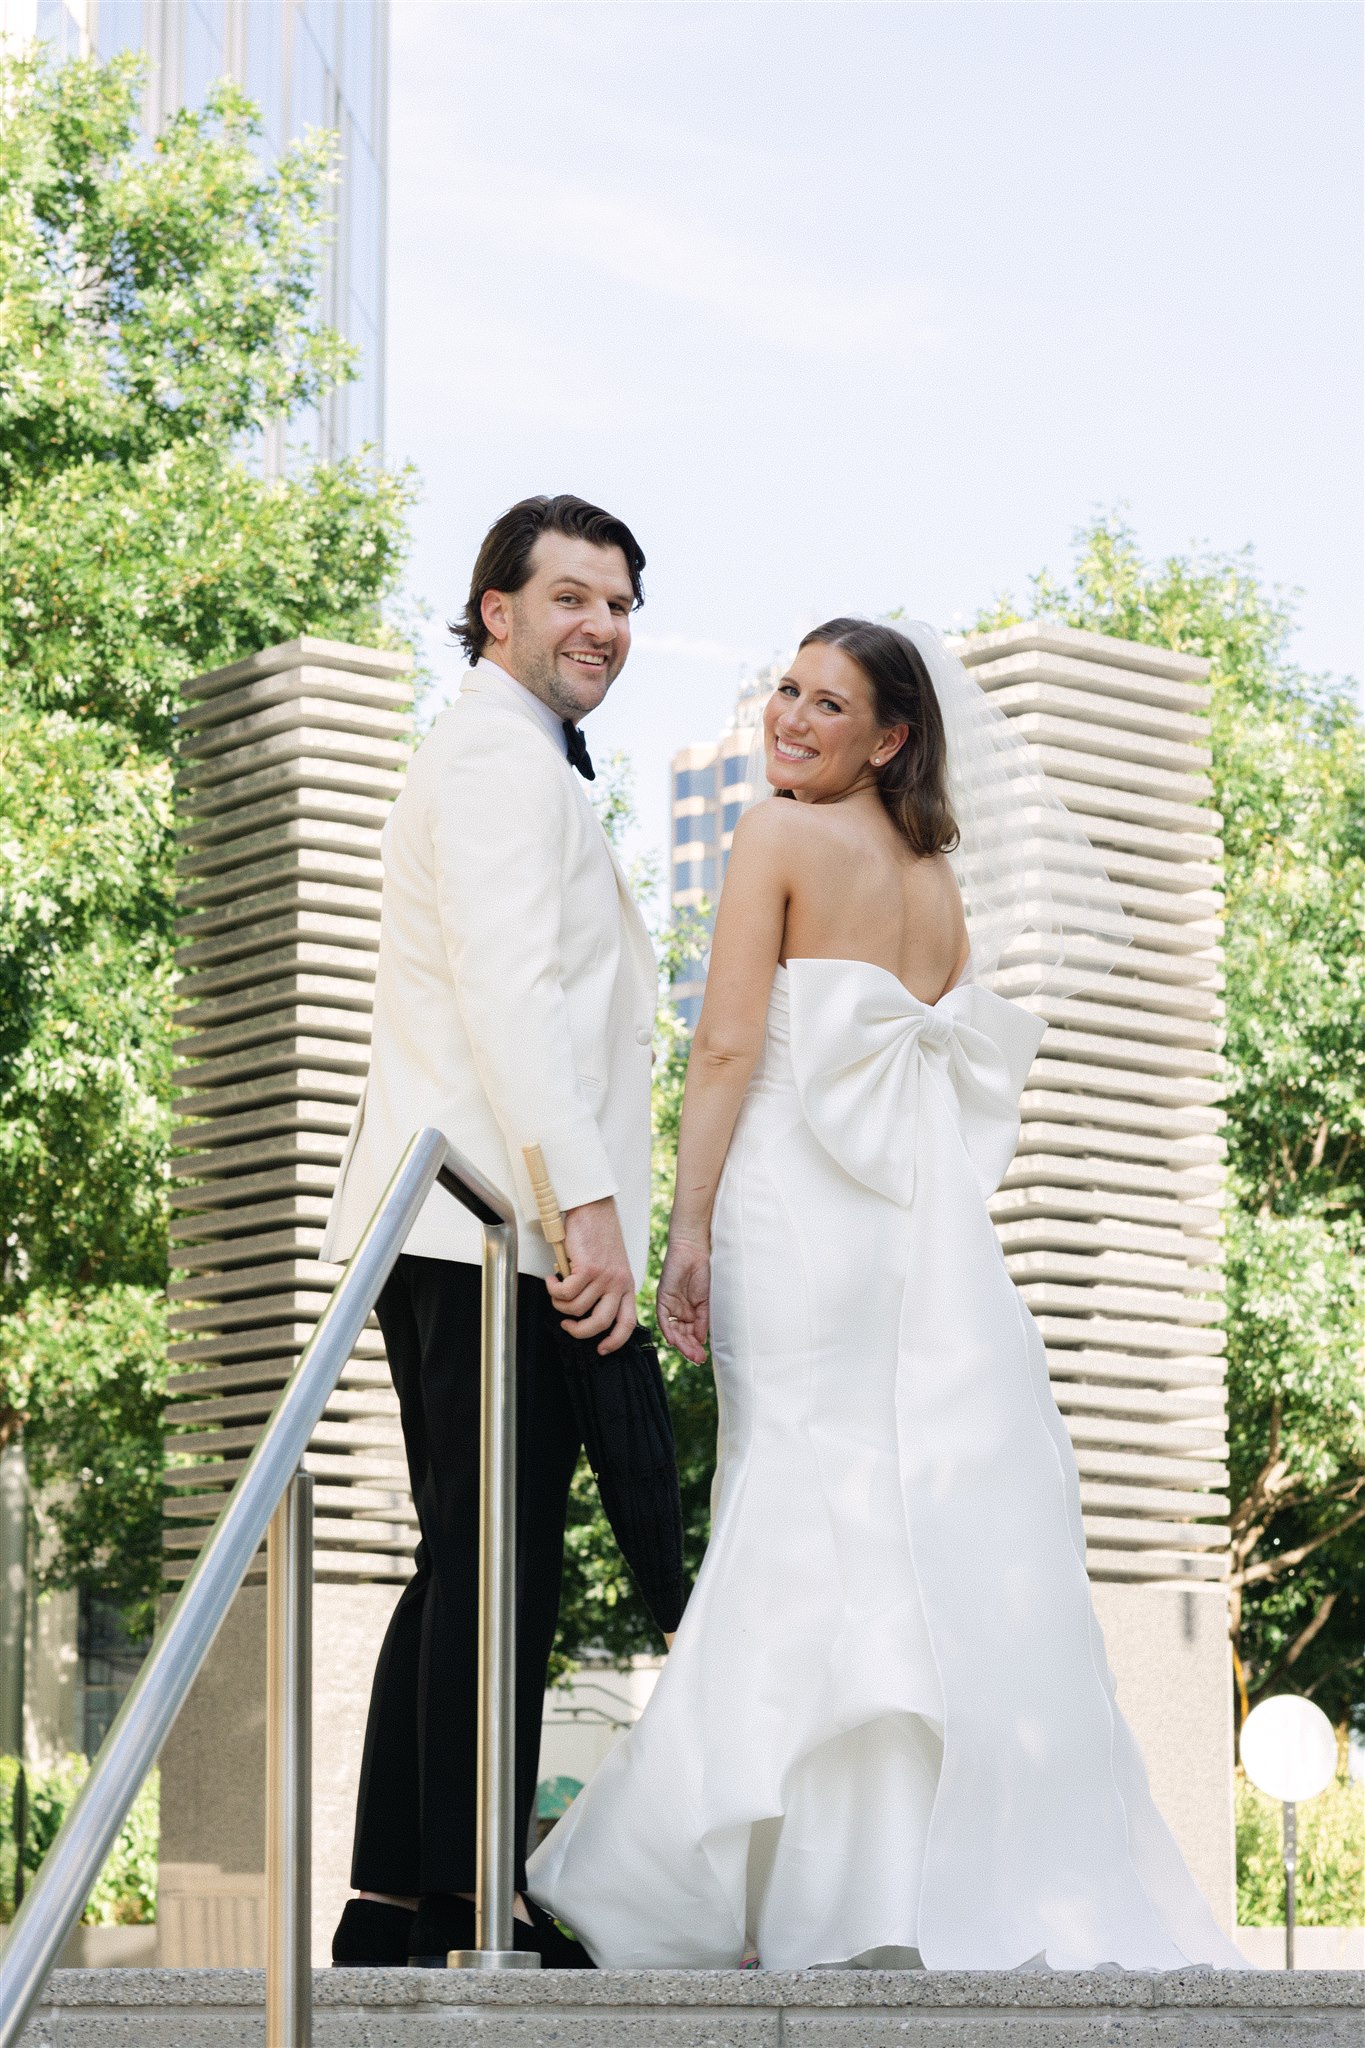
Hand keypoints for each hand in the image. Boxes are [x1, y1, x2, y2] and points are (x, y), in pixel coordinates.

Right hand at [547, 1196, 636, 1354]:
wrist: (593, 1209)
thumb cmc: (598, 1236)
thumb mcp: (610, 1266)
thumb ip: (604, 1289)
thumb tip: (582, 1313)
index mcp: (627, 1285)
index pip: (627, 1323)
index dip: (615, 1341)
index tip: (602, 1349)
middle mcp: (619, 1283)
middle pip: (599, 1323)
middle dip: (579, 1331)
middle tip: (567, 1325)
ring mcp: (604, 1276)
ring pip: (576, 1308)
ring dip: (559, 1302)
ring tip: (556, 1289)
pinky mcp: (588, 1268)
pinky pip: (565, 1292)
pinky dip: (553, 1289)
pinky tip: (552, 1278)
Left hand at [656, 1235, 710, 1364]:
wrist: (694, 1252)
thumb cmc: (704, 1271)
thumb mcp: (707, 1300)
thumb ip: (703, 1320)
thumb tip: (701, 1340)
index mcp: (693, 1312)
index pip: (692, 1335)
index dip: (695, 1346)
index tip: (701, 1358)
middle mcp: (681, 1312)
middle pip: (682, 1335)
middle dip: (689, 1348)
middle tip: (696, 1358)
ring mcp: (672, 1306)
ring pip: (673, 1330)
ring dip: (680, 1343)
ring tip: (689, 1353)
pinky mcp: (663, 1299)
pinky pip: (663, 1318)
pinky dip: (667, 1329)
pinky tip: (673, 1340)